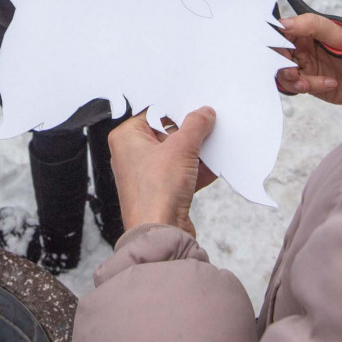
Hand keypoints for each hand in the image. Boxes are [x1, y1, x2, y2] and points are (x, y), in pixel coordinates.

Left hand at [109, 108, 216, 235]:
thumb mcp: (181, 148)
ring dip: (197, 153)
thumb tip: (203, 113)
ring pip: (176, 155)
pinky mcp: (161, 191)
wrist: (161, 234)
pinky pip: (181, 174)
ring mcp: (146, 174)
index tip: (196, 107)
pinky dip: (197, 171)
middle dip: (190, 134)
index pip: (153, 114)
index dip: (176, 111)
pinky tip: (214, 168)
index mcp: (126, 138)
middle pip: (167, 134)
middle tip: (209, 127)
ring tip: (215, 147)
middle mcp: (132, 155)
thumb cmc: (156, 193)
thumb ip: (195, 126)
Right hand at [275, 13, 341, 109]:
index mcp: (306, 30)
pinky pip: (294, 86)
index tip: (279, 49)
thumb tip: (284, 23)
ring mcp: (303, 66)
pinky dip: (308, 86)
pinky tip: (328, 83)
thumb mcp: (341, 36)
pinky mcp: (306, 83)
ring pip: (281, 72)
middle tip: (293, 70)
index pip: (279, 31)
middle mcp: (301, 47)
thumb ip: (312, 25)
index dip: (273, 40)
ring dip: (293, 79)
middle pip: (275, 54)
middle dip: (280, 64)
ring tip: (307, 82)